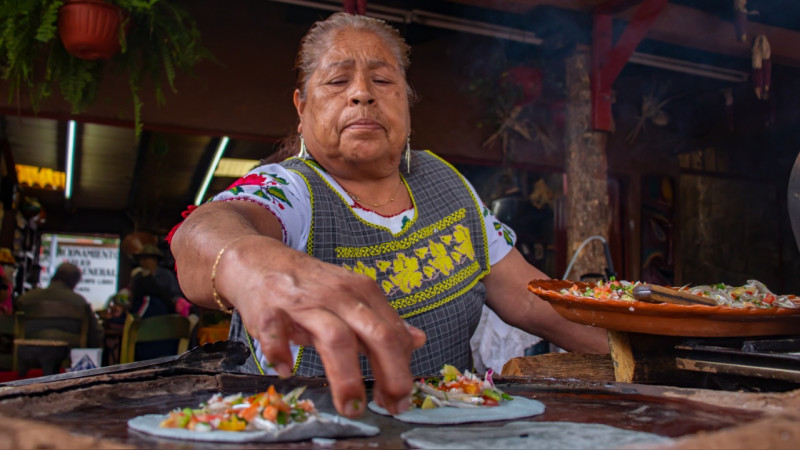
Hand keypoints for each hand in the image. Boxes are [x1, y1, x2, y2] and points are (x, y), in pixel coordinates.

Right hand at [216, 236, 426, 417]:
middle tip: (392, 406)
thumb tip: (418, 340)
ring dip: (346, 376)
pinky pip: (277, 332)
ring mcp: (305, 301)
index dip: (402, 368)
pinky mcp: (270, 308)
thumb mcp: (351, 297)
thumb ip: (382, 322)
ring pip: (335, 337)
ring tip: (351, 407)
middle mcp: (339, 295)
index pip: (393, 332)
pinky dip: (281, 353)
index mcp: (363, 293)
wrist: (259, 260)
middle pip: (375, 334)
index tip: (401, 398)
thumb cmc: (309, 286)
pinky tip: (286, 370)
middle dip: (389, 373)